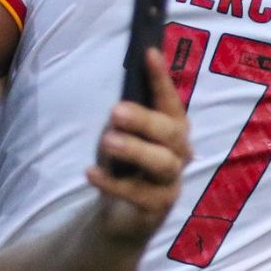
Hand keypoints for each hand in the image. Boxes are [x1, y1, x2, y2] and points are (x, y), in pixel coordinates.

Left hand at [89, 49, 190, 245]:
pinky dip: (113, 183)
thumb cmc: (125, 168)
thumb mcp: (121, 138)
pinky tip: (91, 173)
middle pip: (171, 133)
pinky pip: (139, 194)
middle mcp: (179, 152)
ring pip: (163, 163)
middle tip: (116, 111)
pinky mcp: (158, 207)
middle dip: (145, 120)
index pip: (170, 101)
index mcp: (172, 130)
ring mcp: (171, 181)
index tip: (149, 53)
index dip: (161, 78)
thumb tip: (120, 108)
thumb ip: (124, 122)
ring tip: (108, 142)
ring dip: (136, 150)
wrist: (122, 216)